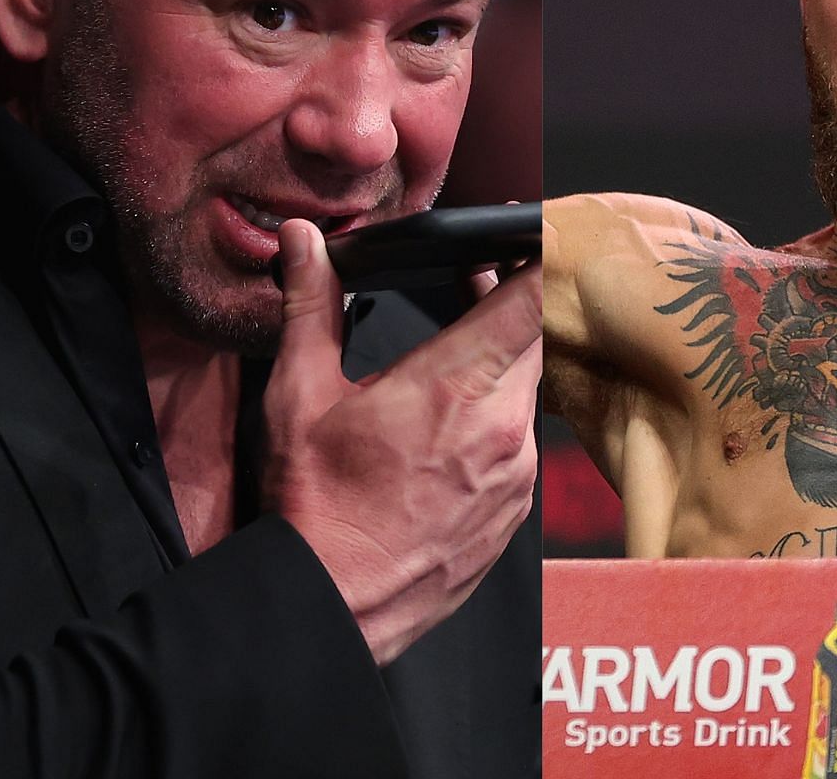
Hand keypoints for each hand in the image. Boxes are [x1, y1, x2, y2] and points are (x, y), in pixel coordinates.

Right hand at [263, 219, 540, 665]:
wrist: (334, 603)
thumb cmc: (315, 505)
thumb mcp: (299, 394)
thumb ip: (310, 306)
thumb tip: (303, 244)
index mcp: (453, 386)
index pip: (529, 298)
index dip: (538, 256)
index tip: (530, 235)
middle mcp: (501, 426)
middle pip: (536, 339)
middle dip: (514, 307)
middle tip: (483, 283)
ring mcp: (518, 471)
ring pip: (531, 390)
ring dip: (505, 367)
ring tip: (461, 359)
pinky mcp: (518, 507)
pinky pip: (525, 443)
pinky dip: (501, 422)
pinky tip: (458, 428)